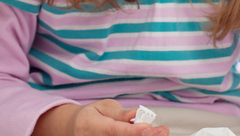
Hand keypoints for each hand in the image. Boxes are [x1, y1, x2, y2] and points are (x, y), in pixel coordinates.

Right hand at [34, 101, 169, 135]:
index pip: (114, 131)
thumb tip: (134, 115)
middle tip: (162, 131)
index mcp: (91, 125)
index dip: (132, 132)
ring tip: (160, 132)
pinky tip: (150, 135)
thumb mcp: (103, 107)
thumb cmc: (92, 116)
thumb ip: (119, 113)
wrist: (77, 129)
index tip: (148, 128)